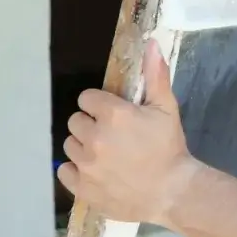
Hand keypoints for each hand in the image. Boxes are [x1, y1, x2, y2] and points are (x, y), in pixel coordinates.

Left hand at [57, 39, 198, 226]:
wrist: (173, 193)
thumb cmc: (170, 148)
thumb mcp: (167, 108)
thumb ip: (155, 75)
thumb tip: (151, 43)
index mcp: (113, 114)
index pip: (86, 99)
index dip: (100, 105)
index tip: (113, 115)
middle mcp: (94, 137)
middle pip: (76, 121)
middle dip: (91, 125)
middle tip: (112, 136)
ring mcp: (86, 164)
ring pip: (70, 145)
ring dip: (83, 146)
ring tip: (105, 155)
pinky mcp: (82, 187)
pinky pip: (64, 171)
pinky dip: (76, 170)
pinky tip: (94, 172)